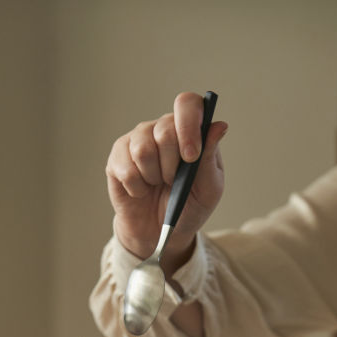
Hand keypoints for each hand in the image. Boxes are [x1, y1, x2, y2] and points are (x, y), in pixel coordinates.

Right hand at [106, 91, 227, 270]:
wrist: (161, 232)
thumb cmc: (188, 207)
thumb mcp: (208, 189)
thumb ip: (211, 158)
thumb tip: (219, 126)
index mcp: (189, 130)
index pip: (187, 104)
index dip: (188, 126)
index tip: (190, 157)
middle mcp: (161, 129)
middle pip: (164, 130)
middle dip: (171, 165)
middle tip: (173, 181)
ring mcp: (137, 140)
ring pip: (142, 150)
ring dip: (153, 177)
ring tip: (156, 185)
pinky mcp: (117, 158)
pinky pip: (126, 169)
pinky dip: (137, 187)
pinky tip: (141, 190)